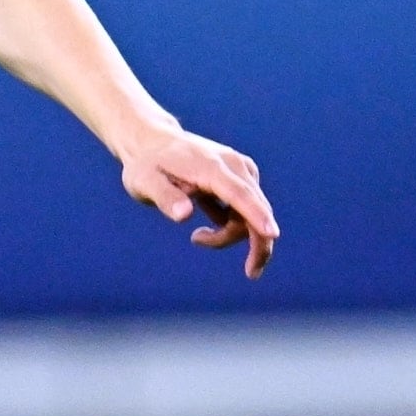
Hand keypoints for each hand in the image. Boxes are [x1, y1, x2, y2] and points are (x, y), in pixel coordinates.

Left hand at [121, 127, 277, 277]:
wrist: (153, 142)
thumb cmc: (146, 165)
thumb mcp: (144, 182)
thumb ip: (164, 197)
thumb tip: (184, 215)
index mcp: (212, 167)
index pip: (239, 193)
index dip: (256, 215)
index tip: (272, 235)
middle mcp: (234, 166)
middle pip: (257, 209)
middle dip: (256, 243)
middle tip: (251, 273)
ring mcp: (240, 170)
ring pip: (253, 213)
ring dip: (231, 234)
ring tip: (197, 238)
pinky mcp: (240, 178)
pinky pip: (247, 209)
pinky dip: (231, 226)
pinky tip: (204, 229)